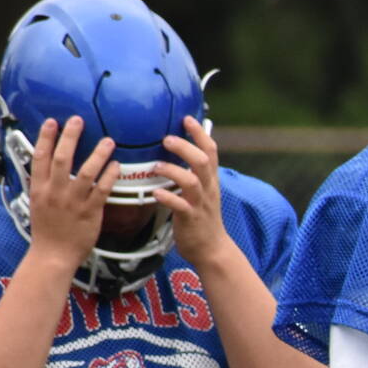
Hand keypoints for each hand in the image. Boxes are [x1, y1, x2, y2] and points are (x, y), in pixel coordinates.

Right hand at [24, 117, 115, 268]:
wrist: (52, 255)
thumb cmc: (47, 232)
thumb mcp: (37, 205)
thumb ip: (44, 186)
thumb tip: (47, 170)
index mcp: (39, 189)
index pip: (40, 157)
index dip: (45, 137)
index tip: (52, 122)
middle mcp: (55, 192)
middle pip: (61, 158)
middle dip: (70, 137)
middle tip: (78, 120)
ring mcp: (73, 201)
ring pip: (86, 171)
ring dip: (97, 154)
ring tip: (108, 140)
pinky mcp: (90, 212)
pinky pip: (102, 190)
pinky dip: (109, 176)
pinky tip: (117, 165)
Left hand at [152, 117, 229, 261]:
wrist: (212, 248)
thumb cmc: (201, 219)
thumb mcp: (203, 192)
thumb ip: (192, 174)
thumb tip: (176, 156)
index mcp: (210, 180)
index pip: (211, 151)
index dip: (199, 134)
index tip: (186, 118)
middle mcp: (208, 189)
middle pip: (203, 161)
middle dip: (185, 147)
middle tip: (166, 138)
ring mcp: (200, 204)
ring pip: (192, 181)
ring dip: (173, 170)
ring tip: (157, 165)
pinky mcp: (191, 219)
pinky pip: (180, 206)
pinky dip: (168, 197)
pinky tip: (156, 193)